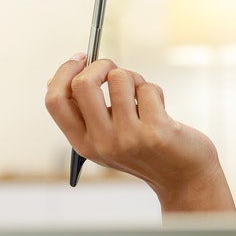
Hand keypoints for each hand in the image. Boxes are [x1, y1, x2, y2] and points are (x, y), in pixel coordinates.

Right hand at [44, 55, 235, 213]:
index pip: (55, 101)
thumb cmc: (143, 149)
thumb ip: (84, 114)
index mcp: (83, 143)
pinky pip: (147, 89)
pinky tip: (159, 110)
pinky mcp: (155, 132)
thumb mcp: (105, 138)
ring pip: (119, 79)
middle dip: (100, 65)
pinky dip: (154, 91)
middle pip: (82, 84)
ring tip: (142, 95)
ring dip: (133, 78)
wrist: (182, 177)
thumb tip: (53, 79)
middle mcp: (101, 143)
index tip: (80, 58)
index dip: (64, 72)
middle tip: (113, 69)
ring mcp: (128, 138)